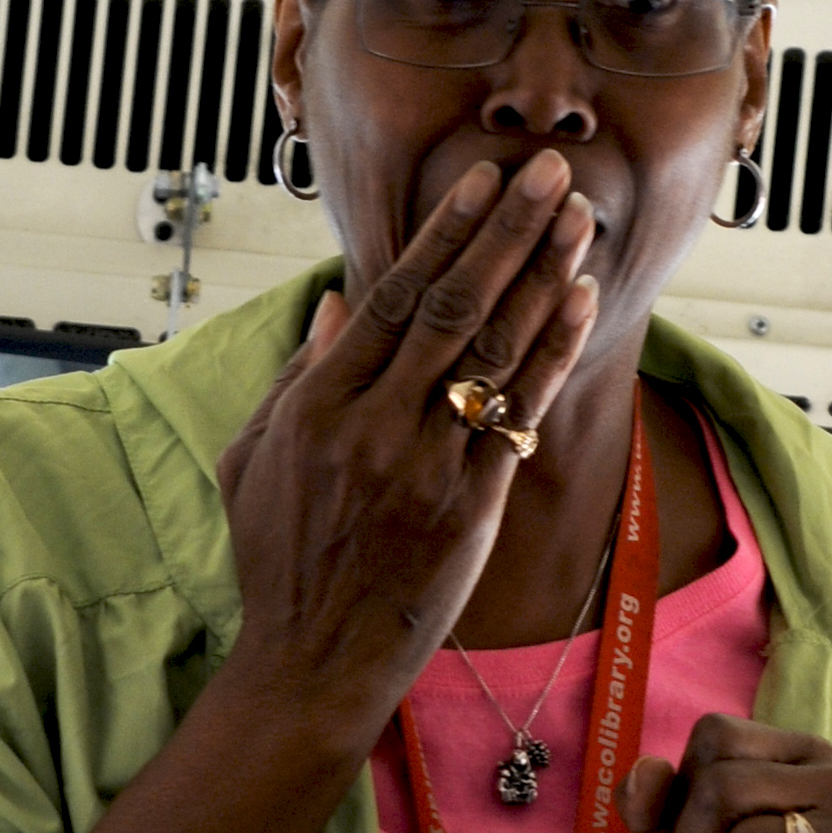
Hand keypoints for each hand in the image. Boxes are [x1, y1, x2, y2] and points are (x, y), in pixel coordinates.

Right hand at [214, 158, 599, 754]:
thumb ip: (297, 377)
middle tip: (547, 168)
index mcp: (316, 408)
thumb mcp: (253, 461)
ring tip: (578, 217)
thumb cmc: (279, 562)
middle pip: (452, 308)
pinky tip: (578, 301)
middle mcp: (373, 430)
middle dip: (507, 231)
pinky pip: (520, 415)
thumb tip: (339, 303)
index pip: (391, 298)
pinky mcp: (469, 510)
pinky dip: (551, 353)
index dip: (443, 234)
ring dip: (542, 276)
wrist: (312, 663)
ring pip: (494, 352)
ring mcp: (425, 469)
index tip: (480, 181)